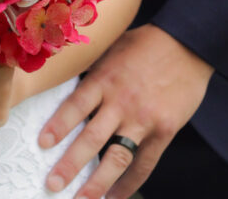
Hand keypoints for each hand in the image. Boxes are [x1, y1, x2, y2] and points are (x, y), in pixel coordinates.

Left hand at [38, 25, 213, 198]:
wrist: (186, 44)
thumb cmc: (144, 43)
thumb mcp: (111, 47)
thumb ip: (91, 70)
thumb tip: (64, 83)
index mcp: (104, 78)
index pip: (75, 106)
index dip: (58, 126)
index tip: (42, 144)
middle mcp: (121, 101)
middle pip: (91, 138)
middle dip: (70, 164)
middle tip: (53, 184)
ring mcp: (143, 118)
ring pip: (117, 157)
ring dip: (98, 182)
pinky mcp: (164, 130)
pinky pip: (145, 163)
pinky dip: (130, 183)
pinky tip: (116, 196)